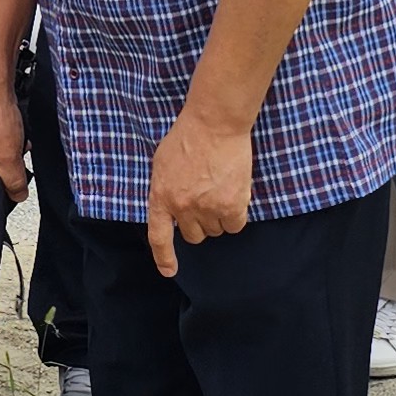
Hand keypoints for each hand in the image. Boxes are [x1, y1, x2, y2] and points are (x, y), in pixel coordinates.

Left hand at [146, 108, 255, 277]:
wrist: (214, 124)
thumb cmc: (188, 136)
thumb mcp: (162, 164)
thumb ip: (166, 189)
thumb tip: (173, 208)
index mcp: (161, 196)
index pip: (158, 236)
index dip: (164, 257)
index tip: (169, 271)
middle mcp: (182, 207)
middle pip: (194, 235)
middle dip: (201, 222)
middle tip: (207, 198)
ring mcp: (206, 208)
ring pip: (216, 230)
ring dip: (220, 216)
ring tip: (220, 188)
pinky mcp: (231, 206)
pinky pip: (235, 225)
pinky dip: (237, 214)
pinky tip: (234, 193)